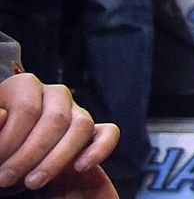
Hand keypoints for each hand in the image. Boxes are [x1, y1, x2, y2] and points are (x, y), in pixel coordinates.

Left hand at [0, 74, 117, 192]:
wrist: (6, 159)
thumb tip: (2, 116)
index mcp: (25, 86)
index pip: (27, 109)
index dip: (10, 141)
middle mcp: (55, 94)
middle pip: (54, 119)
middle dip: (29, 155)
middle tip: (7, 179)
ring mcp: (77, 111)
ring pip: (81, 126)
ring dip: (57, 159)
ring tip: (33, 182)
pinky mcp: (93, 131)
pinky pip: (109, 133)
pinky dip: (99, 150)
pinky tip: (79, 167)